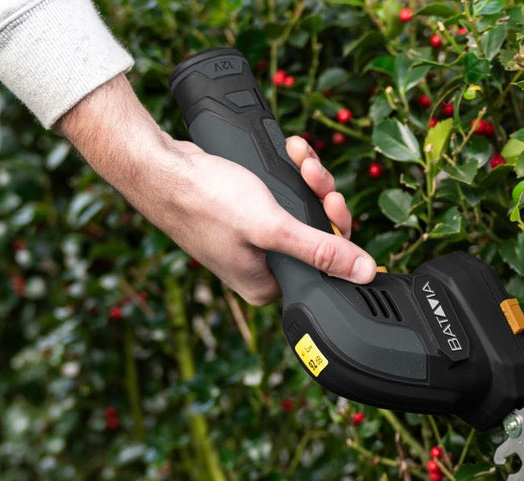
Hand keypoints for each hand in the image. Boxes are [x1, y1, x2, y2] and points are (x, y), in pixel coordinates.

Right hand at [166, 135, 374, 304]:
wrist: (159, 167)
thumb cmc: (206, 201)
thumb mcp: (273, 227)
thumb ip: (321, 251)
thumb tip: (364, 273)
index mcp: (269, 286)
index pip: (325, 268)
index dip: (337, 231)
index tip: (332, 201)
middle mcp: (263, 269)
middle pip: (317, 235)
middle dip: (321, 197)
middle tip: (314, 174)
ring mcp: (255, 241)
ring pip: (303, 210)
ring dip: (309, 178)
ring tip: (300, 156)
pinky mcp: (247, 216)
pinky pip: (284, 197)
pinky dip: (291, 173)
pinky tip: (290, 153)